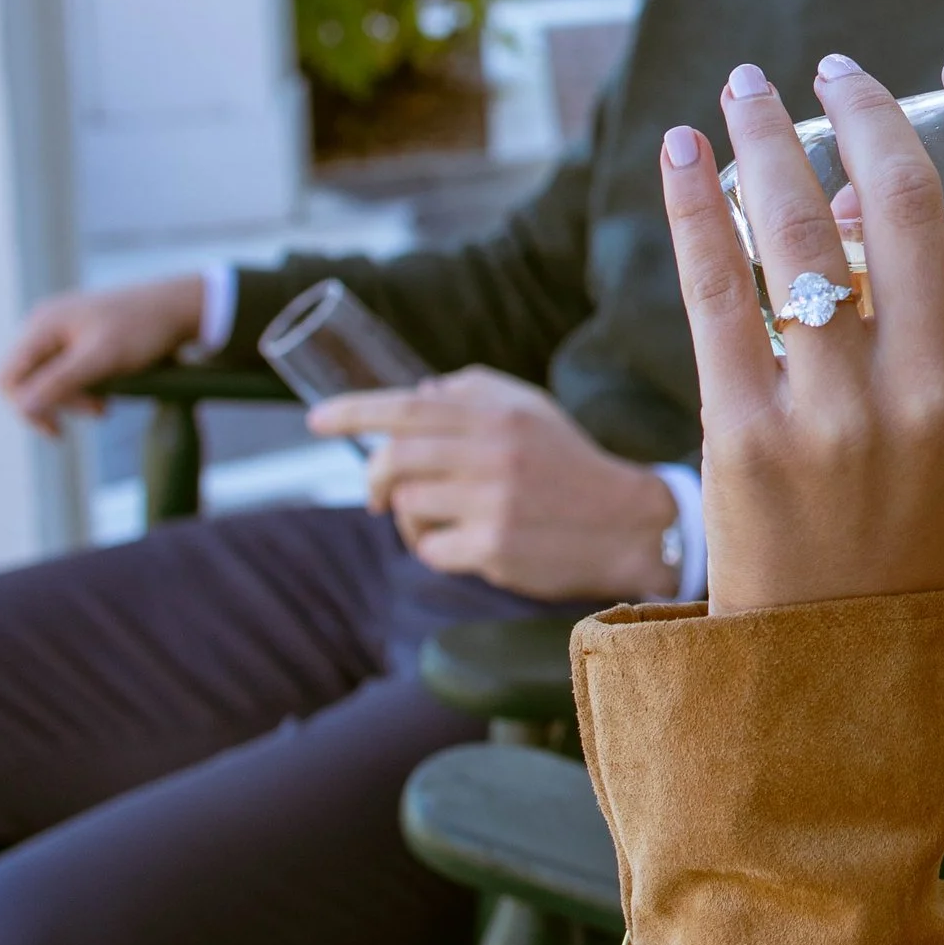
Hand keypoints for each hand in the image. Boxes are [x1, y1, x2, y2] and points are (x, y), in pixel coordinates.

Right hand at [0, 273, 205, 429]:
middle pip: (26, 380)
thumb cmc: (142, 329)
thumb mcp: (102, 359)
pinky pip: (65, 371)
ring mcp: (59, 329)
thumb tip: (21, 408)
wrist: (180, 307)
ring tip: (107, 405)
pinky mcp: (77, 337)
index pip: (7, 378)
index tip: (58, 430)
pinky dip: (83, 386)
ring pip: (47, 378)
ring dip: (73, 398)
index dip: (24, 409)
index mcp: (42, 325)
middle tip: (100, 411)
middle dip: (58, 403)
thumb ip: (61, 383)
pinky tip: (109, 392)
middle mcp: (44, 324)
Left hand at [308, 365, 681, 598]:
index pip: (407, 407)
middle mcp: (490, 454)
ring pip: (406, 508)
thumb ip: (475, 394)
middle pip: (393, 460)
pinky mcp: (492, 549)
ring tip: (446, 522)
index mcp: (496, 416)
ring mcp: (490, 503)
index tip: (315, 419)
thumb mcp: (531, 412)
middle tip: (375, 496)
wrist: (628, 525)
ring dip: (410, 519)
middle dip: (371, 479)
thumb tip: (417, 395)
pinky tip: (470, 547)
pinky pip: (430, 550)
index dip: (353, 411)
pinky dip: (437, 550)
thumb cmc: (571, 466)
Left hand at [660, 48, 943, 613]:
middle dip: (860, 108)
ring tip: (741, 91)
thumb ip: (932, 300)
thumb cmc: (905, 504)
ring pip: (796, 228)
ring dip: (766, 136)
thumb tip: (847, 179)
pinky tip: (681, 154)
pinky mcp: (747, 432)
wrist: (835, 641)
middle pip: (902, 196)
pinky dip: (692, 205)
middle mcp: (932, 389)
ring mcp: (837, 414)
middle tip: (832, 68)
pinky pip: (714, 289)